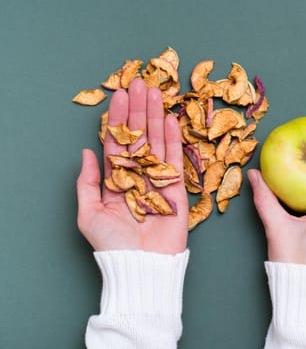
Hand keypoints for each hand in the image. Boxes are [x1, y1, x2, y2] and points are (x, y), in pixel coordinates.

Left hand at [76, 79, 188, 254]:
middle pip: (138, 137)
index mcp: (116, 181)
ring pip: (156, 142)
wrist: (142, 264)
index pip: (117, 144)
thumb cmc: (113, 244)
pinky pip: (175, 159)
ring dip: (155, 117)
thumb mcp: (89, 214)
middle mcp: (137, 176)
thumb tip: (86, 152)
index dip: (118, 121)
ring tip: (155, 93)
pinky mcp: (176, 188)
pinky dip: (173, 139)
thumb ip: (87, 182)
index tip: (120, 97)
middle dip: (138, 111)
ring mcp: (157, 180)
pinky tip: (170, 119)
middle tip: (140, 84)